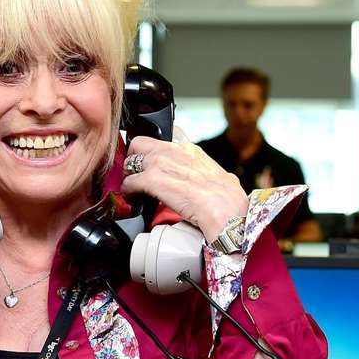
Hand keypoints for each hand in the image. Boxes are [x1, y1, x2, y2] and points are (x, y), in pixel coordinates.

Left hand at [119, 136, 247, 243]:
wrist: (230, 215)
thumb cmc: (228, 202)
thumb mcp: (217, 177)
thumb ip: (202, 173)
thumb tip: (197, 181)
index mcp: (190, 150)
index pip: (160, 142)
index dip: (149, 155)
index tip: (146, 167)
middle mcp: (176, 152)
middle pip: (140, 144)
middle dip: (133, 160)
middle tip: (134, 176)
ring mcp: (164, 164)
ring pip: (131, 160)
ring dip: (129, 176)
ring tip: (133, 189)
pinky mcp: (155, 180)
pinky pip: (130, 181)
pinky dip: (128, 190)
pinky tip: (133, 198)